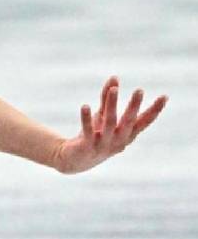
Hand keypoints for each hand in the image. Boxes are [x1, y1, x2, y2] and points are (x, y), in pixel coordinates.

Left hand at [53, 76, 167, 173]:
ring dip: (112, 105)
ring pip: (109, 123)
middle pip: (128, 122)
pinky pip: (88, 131)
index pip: (144, 121)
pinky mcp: (87, 146)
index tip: (164, 96)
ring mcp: (104, 145)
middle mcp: (119, 141)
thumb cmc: (95, 135)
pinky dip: (86, 118)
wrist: (75, 160)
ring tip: (114, 90)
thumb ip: (107, 99)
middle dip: (134, 106)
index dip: (154, 110)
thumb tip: (114, 77)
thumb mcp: (102, 116)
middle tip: (139, 90)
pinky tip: (85, 106)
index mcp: (127, 135)